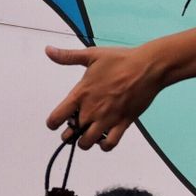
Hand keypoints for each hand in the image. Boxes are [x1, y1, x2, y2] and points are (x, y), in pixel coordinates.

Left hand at [46, 45, 166, 150]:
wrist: (147, 67)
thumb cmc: (120, 60)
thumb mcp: (91, 55)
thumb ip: (67, 56)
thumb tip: (48, 50)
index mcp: (81, 94)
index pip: (56, 117)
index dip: (53, 122)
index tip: (57, 121)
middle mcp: (91, 110)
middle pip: (70, 134)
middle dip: (69, 133)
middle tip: (75, 126)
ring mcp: (107, 119)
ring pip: (87, 143)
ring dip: (84, 141)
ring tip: (88, 134)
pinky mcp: (123, 123)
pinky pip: (110, 144)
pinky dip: (104, 145)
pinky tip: (104, 138)